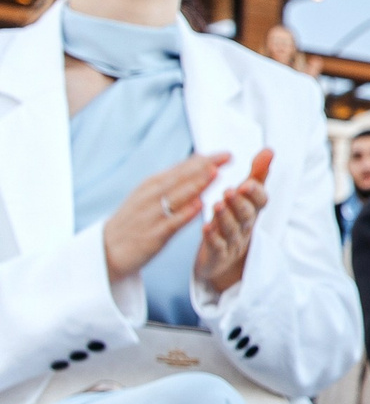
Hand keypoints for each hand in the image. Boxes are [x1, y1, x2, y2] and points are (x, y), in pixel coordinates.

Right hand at [102, 154, 230, 282]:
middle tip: (228, 156)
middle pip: (182, 177)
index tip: (227, 154)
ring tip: (216, 173)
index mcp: (152, 184)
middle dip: (206, 166)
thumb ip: (173, 182)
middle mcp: (152, 195)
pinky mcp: (153, 235)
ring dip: (197, 184)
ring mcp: (152, 214)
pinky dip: (186, 212)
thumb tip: (199, 163)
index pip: (182, 168)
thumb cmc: (135, 220)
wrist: (107, 249)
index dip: (205, 160)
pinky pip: (172, 222)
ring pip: (178, 196)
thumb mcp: (149, 195)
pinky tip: (200, 205)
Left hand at [194, 148, 272, 295]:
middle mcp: (246, 226)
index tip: (247, 182)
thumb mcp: (246, 196)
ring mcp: (233, 242)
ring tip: (217, 205)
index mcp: (253, 210)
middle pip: (247, 215)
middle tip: (231, 191)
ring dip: (225, 217)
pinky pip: (217, 247)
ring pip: (231, 230)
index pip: (261, 201)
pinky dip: (212, 237)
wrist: (223, 258)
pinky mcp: (219, 255)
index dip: (255, 193)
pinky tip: (205, 227)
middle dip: (240, 203)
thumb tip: (269, 149)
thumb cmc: (235, 219)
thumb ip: (257, 174)